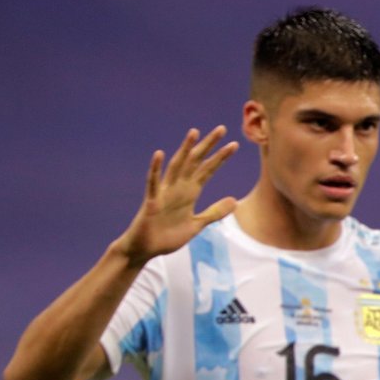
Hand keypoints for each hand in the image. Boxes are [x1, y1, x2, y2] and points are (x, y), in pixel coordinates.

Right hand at [114, 126, 238, 266]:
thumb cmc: (168, 236)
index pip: (207, 170)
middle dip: (208, 146)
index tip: (234, 144)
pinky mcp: (151, 202)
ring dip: (185, 150)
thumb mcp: (197, 224)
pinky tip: (159, 155)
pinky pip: (153, 183)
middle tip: (221, 128)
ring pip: (176, 166)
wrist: (145, 250)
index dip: (220, 158)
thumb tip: (234, 200)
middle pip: (195, 162)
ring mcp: (164, 193)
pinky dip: (155, 169)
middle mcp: (178, 188)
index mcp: (189, 193)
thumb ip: (214, 212)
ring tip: (194, 132)